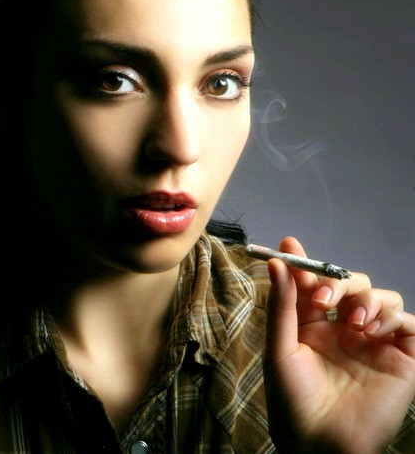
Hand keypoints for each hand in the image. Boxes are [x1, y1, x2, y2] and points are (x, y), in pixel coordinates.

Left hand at [264, 236, 414, 453]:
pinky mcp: (403, 359)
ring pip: (383, 298)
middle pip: (352, 283)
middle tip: (323, 300)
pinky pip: (410, 324)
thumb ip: (283, 305)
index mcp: (313, 326)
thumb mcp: (280, 348)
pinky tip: (372, 331)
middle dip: (339, 281)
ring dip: (368, 299)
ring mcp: (375, 343)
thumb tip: (276, 262)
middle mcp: (345, 330)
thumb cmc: (293, 400)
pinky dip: (394, 318)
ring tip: (352, 322)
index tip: (290, 244)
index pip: (315, 284)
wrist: (319, 441)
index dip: (306, 264)